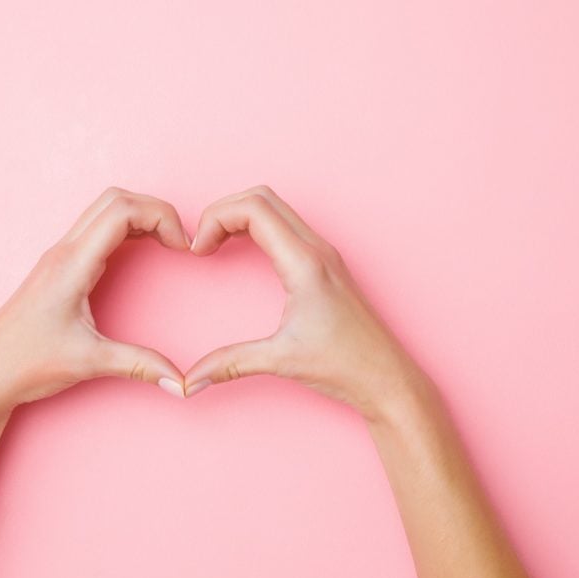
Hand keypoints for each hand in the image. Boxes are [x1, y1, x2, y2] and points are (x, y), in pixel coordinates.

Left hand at [0, 187, 190, 414]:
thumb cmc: (26, 364)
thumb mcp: (89, 363)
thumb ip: (139, 365)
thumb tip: (181, 383)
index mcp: (72, 264)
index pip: (122, 211)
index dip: (161, 217)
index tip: (183, 247)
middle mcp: (64, 251)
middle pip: (116, 199)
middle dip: (155, 210)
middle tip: (179, 240)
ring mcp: (59, 256)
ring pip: (104, 209)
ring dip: (140, 216)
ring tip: (166, 243)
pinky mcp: (58, 267)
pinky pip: (96, 229)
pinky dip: (125, 229)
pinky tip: (140, 251)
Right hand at [184, 185, 427, 420]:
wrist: (387, 378)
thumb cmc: (346, 365)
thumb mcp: (280, 361)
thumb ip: (230, 364)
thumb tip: (191, 380)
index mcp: (304, 263)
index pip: (253, 208)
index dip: (215, 218)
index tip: (198, 250)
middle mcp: (316, 249)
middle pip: (261, 197)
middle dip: (223, 211)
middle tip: (202, 242)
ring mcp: (323, 253)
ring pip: (275, 207)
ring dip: (240, 215)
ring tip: (215, 244)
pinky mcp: (325, 263)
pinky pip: (286, 226)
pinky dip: (256, 227)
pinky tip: (242, 251)